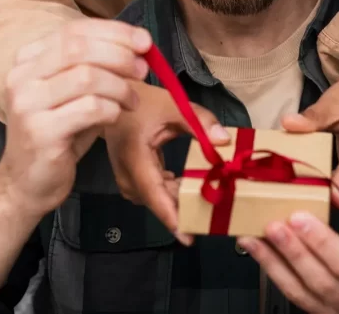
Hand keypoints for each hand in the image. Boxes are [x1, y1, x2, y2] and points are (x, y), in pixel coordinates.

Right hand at [0, 20, 151, 213]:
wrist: (26, 183)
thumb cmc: (59, 134)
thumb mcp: (74, 93)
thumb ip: (96, 67)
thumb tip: (138, 46)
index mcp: (28, 59)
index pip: (75, 30)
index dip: (114, 32)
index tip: (144, 41)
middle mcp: (21, 76)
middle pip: (79, 47)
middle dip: (120, 54)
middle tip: (143, 69)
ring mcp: (27, 104)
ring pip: (87, 76)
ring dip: (120, 86)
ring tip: (132, 100)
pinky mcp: (40, 132)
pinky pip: (90, 109)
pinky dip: (112, 109)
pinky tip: (117, 117)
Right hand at [105, 81, 228, 243]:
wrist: (114, 102)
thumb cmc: (144, 103)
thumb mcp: (175, 106)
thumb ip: (201, 121)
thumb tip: (225, 141)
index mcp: (136, 159)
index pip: (155, 195)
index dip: (172, 217)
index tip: (188, 237)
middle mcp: (128, 176)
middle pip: (158, 202)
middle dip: (185, 209)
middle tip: (215, 210)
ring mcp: (127, 180)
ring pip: (157, 199)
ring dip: (179, 198)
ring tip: (206, 193)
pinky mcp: (131, 180)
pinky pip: (153, 193)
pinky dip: (171, 191)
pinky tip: (189, 183)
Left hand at [237, 183, 338, 313]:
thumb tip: (337, 193)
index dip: (323, 243)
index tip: (299, 216)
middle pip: (322, 282)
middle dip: (294, 253)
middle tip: (272, 225)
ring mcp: (338, 313)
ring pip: (301, 293)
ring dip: (273, 264)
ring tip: (252, 238)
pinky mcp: (320, 313)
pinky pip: (293, 295)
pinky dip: (272, 271)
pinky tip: (257, 251)